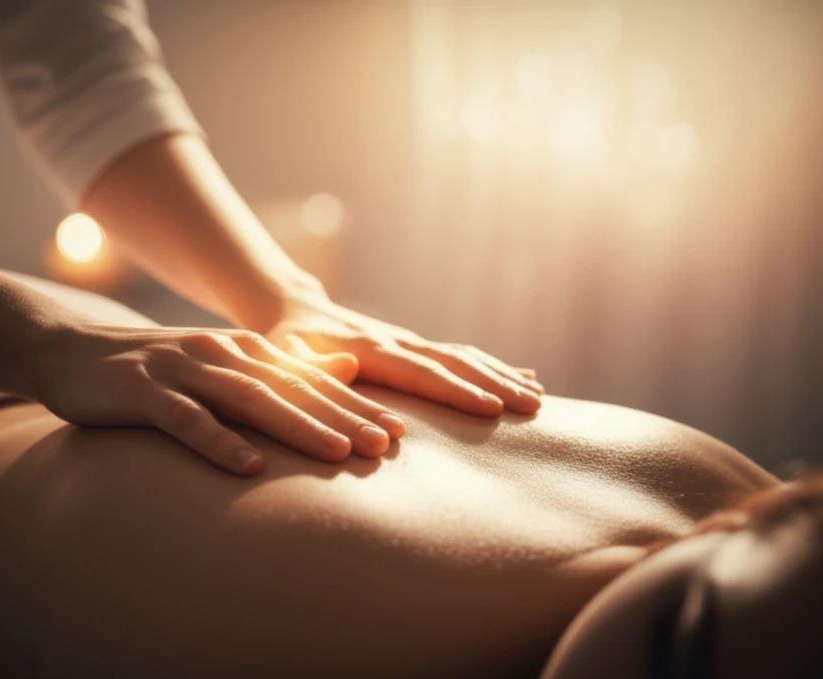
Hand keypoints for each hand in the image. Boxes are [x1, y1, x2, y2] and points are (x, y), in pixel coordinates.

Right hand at [31, 324, 405, 475]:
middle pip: (290, 388)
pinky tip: (248, 466)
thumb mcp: (224, 363)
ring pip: (248, 399)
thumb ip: (283, 367)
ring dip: (295, 426)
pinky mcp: (140, 390)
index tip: (399, 432)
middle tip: (386, 446)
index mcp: (244, 349)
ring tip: (338, 455)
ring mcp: (180, 368)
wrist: (70, 350)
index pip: (310, 380)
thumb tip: (347, 367)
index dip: (355, 404)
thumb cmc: (157, 370)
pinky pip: (184, 418)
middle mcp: (220, 352)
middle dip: (342, 416)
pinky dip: (217, 440)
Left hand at [265, 295, 544, 415]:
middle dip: (496, 384)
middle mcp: (398, 341)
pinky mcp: (415, 346)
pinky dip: (494, 366)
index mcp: (371, 350)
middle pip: (455, 363)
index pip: (421, 373)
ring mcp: (409, 341)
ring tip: (538, 397)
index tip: (493, 407)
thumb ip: (308, 368)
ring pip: (465, 356)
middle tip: (534, 407)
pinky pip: (460, 356)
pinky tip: (524, 377)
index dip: (457, 391)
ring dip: (502, 375)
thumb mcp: (284, 358)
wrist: (293, 311)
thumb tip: (343, 373)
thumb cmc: (285, 344)